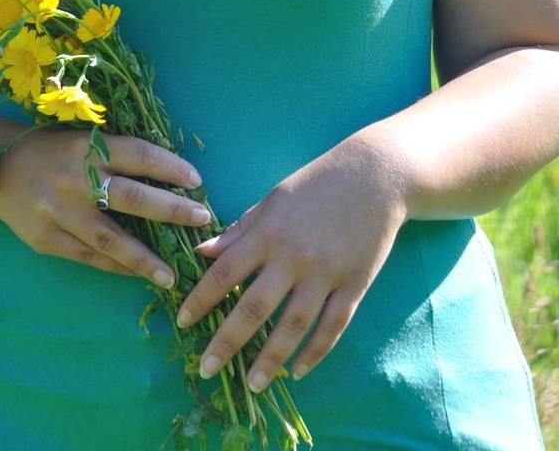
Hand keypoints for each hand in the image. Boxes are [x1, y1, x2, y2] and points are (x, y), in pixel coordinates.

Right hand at [0, 127, 209, 286]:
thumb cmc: (51, 151)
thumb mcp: (80, 139)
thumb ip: (113, 154)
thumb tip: (166, 174)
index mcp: (87, 147)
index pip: (138, 155)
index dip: (170, 167)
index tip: (197, 181)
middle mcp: (75, 179)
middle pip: (132, 198)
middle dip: (171, 210)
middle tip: (201, 219)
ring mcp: (59, 212)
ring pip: (111, 239)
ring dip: (145, 259)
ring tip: (172, 275)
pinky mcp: (46, 239)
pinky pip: (89, 257)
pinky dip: (116, 267)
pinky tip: (138, 275)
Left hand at [175, 136, 408, 391]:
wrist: (375, 175)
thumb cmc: (317, 184)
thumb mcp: (273, 200)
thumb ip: (240, 230)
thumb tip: (202, 251)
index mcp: (267, 232)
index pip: (224, 273)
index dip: (201, 300)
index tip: (183, 323)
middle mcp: (293, 256)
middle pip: (254, 308)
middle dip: (226, 342)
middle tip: (206, 369)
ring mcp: (326, 273)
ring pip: (293, 326)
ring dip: (270, 359)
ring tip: (252, 384)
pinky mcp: (355, 285)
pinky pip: (332, 327)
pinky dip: (315, 352)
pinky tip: (298, 371)